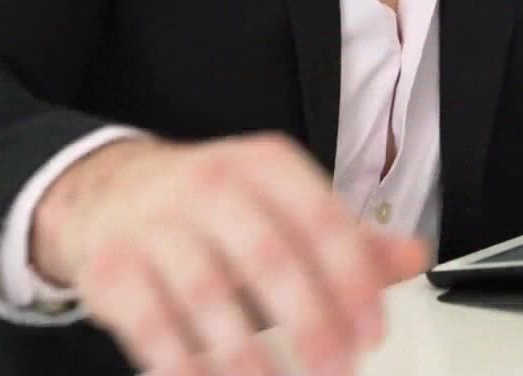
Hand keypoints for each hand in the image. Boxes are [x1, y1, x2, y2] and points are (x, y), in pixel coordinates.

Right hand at [33, 132, 426, 375]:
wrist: (109, 192)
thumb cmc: (212, 203)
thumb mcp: (282, 202)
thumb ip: (346, 235)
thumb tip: (412, 256)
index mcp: (263, 165)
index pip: (319, 217)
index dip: (352, 279)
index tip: (372, 331)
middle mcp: (209, 185)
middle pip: (267, 255)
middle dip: (309, 321)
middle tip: (337, 367)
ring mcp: (156, 226)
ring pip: (209, 294)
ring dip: (248, 353)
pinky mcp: (113, 268)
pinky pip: (151, 323)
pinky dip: (184, 363)